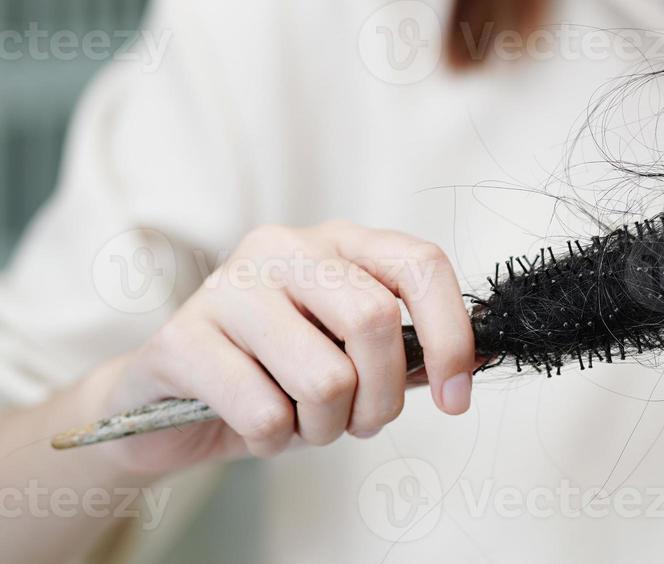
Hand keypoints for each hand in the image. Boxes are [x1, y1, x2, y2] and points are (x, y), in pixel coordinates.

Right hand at [93, 222, 476, 476]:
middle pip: (375, 320)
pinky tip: (255, 426)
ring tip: (301, 423)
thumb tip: (480, 359)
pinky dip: (273, 440)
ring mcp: (228, 287)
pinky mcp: (181, 339)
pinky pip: (264, 411)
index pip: (420, 264)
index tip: (458, 397)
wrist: (164, 403)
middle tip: (361, 421)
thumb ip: (408, 351)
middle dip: (382, 397)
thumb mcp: (350, 355)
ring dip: (324, 427)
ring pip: (324, 377)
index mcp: (339, 242)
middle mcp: (285, 248)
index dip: (451, 334)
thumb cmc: (274, 373)